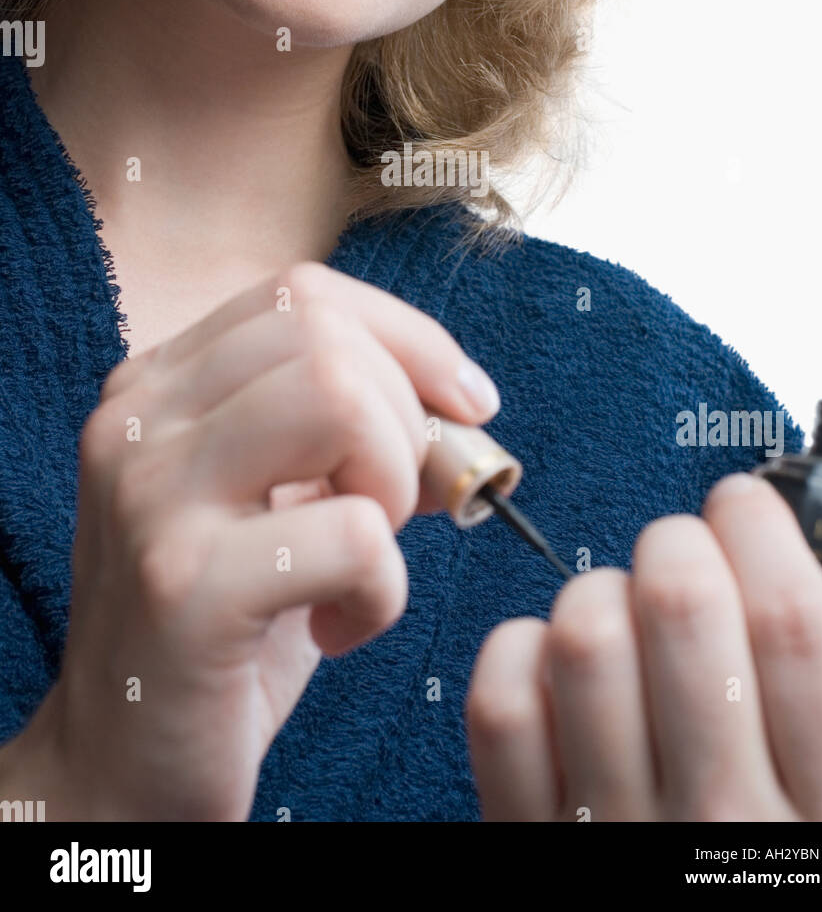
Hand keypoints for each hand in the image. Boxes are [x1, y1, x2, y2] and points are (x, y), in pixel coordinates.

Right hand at [32, 262, 498, 820]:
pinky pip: (354, 534)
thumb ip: (343, 434)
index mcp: (157, 387)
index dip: (408, 337)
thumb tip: (462, 405)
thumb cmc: (221, 626)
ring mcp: (152, 497)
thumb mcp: (273, 501)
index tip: (466, 404)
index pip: (302, 291)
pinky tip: (337, 630)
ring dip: (394, 482)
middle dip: (405, 415)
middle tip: (402, 506)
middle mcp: (138, 421)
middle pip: (325, 334)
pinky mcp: (185, 586)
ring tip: (365, 554)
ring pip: (338, 399)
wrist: (121, 764)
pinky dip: (383, 589)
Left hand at [466, 472, 821, 820]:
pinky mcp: (534, 846)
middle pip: (680, 607)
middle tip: (682, 553)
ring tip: (622, 615)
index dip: (761, 532)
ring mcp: (618, 838)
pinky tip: (556, 664)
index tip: (745, 506)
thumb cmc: (794, 877)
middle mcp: (724, 824)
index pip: (790, 624)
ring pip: (584, 638)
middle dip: (676, 543)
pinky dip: (520, 652)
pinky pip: (502, 705)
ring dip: (598, 593)